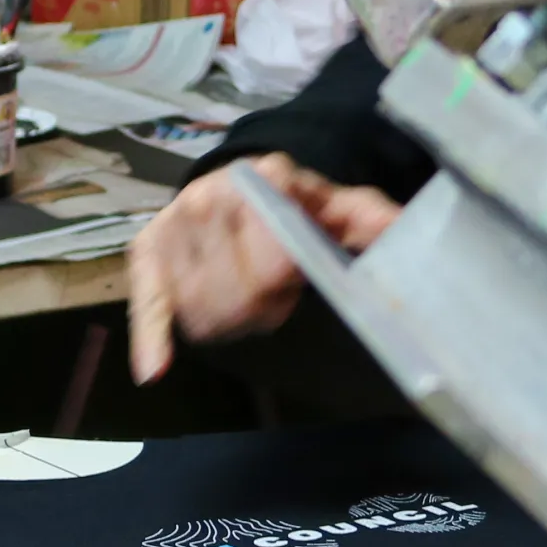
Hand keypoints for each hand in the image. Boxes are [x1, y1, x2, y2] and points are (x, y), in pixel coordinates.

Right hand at [126, 154, 399, 382]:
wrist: (240, 186)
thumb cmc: (299, 208)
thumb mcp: (343, 209)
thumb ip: (374, 220)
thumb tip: (399, 233)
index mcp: (265, 178)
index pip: (273, 259)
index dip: (284, 280)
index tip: (293, 279)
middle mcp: (212, 192)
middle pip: (237, 291)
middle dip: (258, 306)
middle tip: (274, 295)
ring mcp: (176, 220)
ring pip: (203, 306)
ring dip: (226, 320)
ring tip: (244, 298)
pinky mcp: (148, 248)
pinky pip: (147, 298)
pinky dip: (150, 335)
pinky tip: (156, 369)